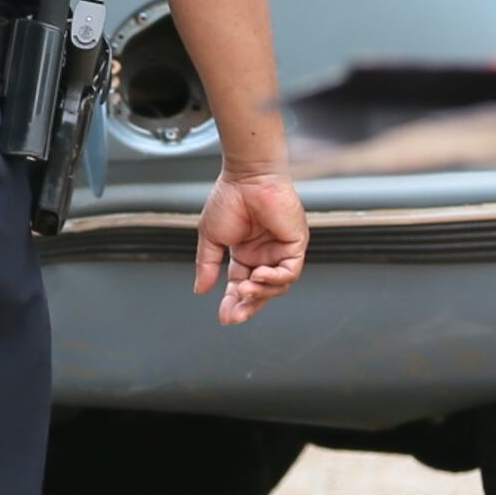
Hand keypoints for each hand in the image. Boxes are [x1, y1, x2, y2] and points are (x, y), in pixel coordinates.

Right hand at [193, 166, 306, 324]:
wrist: (247, 178)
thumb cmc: (229, 198)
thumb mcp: (211, 238)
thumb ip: (208, 265)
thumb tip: (200, 289)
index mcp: (244, 254)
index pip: (239, 286)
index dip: (232, 303)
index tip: (224, 316)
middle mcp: (263, 254)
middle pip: (260, 292)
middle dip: (248, 306)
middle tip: (235, 315)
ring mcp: (280, 250)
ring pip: (277, 286)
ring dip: (261, 293)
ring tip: (244, 289)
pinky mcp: (295, 244)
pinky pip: (290, 272)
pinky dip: (276, 278)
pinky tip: (259, 275)